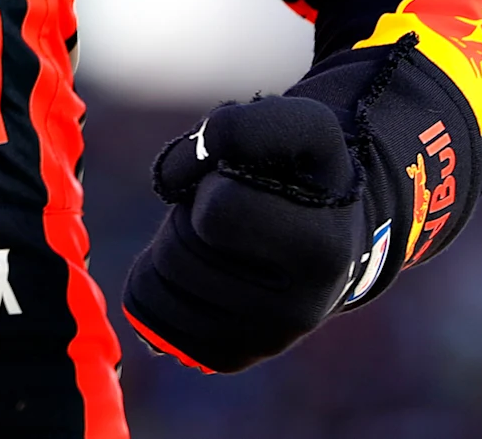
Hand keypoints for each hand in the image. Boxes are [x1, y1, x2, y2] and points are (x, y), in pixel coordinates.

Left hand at [118, 93, 378, 373]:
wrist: (332, 235)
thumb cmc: (307, 174)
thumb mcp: (300, 125)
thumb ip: (240, 126)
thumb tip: (168, 182)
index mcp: (319, 250)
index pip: (218, 212)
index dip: (213, 184)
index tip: (241, 182)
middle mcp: (295, 311)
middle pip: (179, 251)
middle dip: (188, 216)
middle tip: (225, 209)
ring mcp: (261, 342)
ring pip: (158, 282)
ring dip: (171, 244)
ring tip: (215, 238)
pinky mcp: (229, 357)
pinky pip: (149, 315)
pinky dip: (154, 280)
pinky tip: (191, 268)